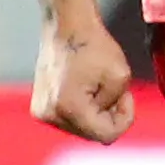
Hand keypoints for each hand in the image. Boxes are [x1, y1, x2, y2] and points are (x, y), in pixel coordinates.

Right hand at [31, 15, 132, 141]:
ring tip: (98, 87)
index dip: (124, 118)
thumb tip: (106, 126)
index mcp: (69, 109)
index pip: (107, 136)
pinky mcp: (38, 108)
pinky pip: (69, 120)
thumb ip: (118, 108)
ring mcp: (41, 113)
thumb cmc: (95, 48)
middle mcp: (49, 115)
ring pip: (81, 129)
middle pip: (93, 134)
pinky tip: (85, 89)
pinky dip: (82, 110)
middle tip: (113, 89)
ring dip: (96, 113)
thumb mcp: (121, 77)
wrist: (66, 28)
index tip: (126, 96)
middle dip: (109, 115)